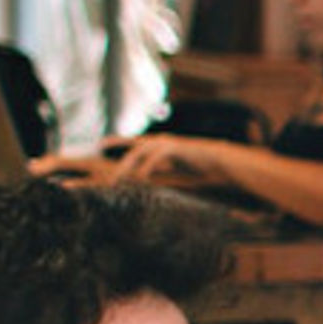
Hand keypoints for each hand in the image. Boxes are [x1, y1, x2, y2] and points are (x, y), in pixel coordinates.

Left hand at [108, 132, 229, 185]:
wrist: (221, 162)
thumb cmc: (201, 166)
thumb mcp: (178, 168)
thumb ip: (163, 171)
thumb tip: (150, 179)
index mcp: (159, 145)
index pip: (133, 143)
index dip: (117, 141)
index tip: (101, 143)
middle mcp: (160, 142)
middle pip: (132, 153)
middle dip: (119, 168)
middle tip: (108, 182)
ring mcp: (166, 144)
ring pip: (139, 154)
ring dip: (127, 168)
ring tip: (118, 182)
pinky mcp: (173, 149)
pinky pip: (153, 159)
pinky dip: (145, 170)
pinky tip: (140, 180)